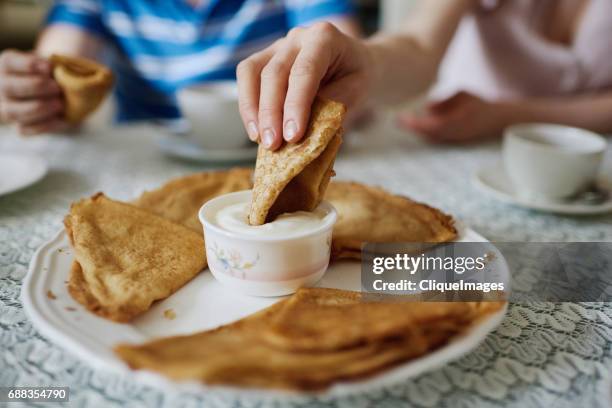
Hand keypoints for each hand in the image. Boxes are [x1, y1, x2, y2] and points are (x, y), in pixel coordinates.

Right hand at [0, 49, 66, 134]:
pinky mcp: (20, 127)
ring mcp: (8, 109)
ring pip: (14, 112)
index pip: (9, 63)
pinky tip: (61, 120)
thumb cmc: (56, 74)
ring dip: (40, 108)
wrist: (59, 96)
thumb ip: (57, 64)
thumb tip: (62, 69)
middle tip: (56, 88)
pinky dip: (45, 125)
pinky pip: (26, 129)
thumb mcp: (54, 64)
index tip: (49, 67)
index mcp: (7, 65)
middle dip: (36, 87)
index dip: (29, 65)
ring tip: (59, 104)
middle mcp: (2, 87)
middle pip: (9, 87)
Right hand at [236, 22, 372, 149]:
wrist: (356, 64)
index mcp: (324, 38)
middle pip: (274, 73)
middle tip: (273, 145)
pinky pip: (246, 78)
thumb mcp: (356, 93)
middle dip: (271, 113)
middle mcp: (297, 37)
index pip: (305, 71)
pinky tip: (256, 130)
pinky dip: (248, 106)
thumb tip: (305, 136)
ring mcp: (277, 46)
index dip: (296, 105)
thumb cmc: (357, 78)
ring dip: (252, 110)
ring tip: (260, 139)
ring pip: (251, 72)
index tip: (292, 136)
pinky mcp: (264, 58)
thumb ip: (331, 109)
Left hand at [397, 92, 508, 142]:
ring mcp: (455, 140)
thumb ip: (444, 101)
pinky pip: (435, 139)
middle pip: (429, 135)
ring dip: (417, 131)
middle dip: (413, 128)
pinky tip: (414, 126)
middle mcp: (456, 133)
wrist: (496, 120)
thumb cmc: (477, 103)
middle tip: (398, 120)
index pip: (433, 125)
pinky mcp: (453, 143)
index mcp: (460, 119)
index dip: (416, 124)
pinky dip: (423, 133)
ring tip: (404, 121)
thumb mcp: (462, 95)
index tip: (402, 118)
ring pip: (431, 138)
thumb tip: (426, 109)